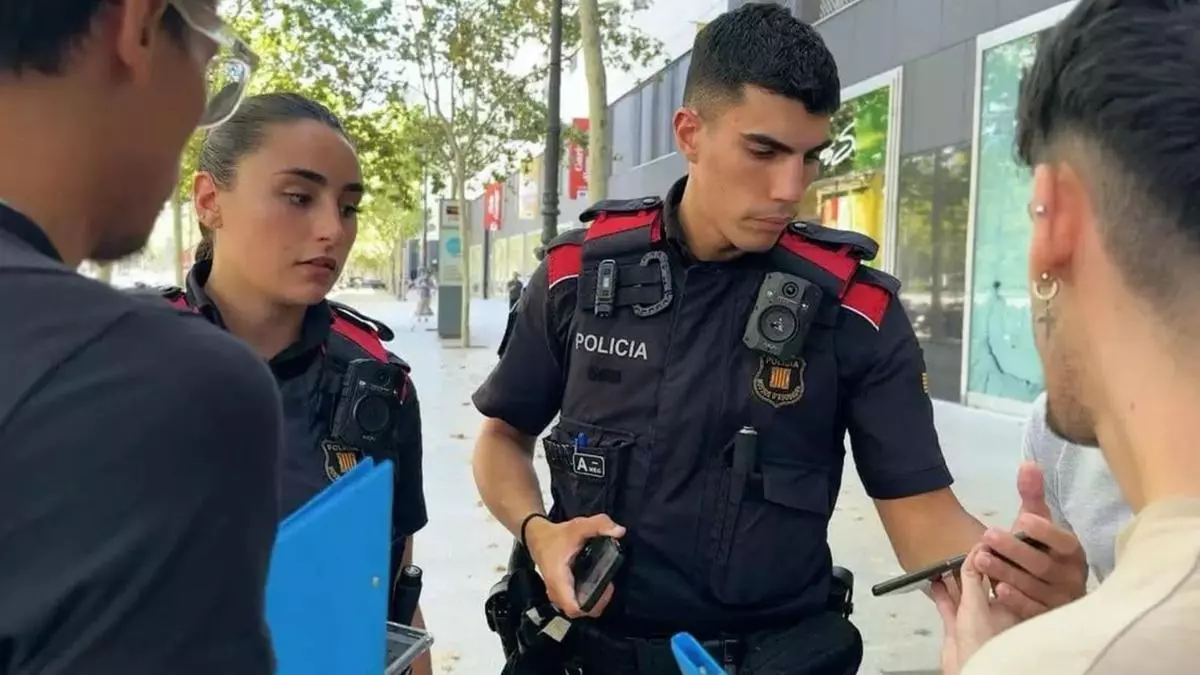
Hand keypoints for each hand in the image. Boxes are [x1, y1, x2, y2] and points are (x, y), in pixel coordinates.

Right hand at [523, 514, 625, 618]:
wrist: (537, 537)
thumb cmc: (558, 535)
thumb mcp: (579, 526)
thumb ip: (599, 525)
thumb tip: (620, 531)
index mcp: (558, 579)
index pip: (573, 608)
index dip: (593, 604)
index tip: (606, 587)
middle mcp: (555, 591)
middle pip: (576, 612)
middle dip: (595, 604)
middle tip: (607, 587)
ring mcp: (556, 594)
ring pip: (575, 609)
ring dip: (591, 602)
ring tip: (604, 585)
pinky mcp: (559, 592)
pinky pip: (573, 603)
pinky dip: (586, 598)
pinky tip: (596, 584)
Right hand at [932, 545, 1020, 674]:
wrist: (965, 668)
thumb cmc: (983, 644)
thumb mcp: (977, 604)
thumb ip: (973, 579)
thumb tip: (976, 552)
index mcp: (1011, 607)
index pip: (1004, 576)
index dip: (995, 558)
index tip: (986, 542)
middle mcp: (996, 613)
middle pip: (984, 583)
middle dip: (974, 567)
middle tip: (965, 546)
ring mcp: (976, 620)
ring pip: (965, 593)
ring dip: (954, 578)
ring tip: (946, 560)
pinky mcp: (958, 628)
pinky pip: (949, 605)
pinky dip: (941, 593)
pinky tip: (934, 581)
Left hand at [976, 462, 1086, 619]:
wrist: (1048, 588)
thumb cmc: (1042, 550)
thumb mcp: (1036, 522)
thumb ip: (1032, 496)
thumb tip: (1028, 463)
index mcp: (1072, 551)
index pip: (1063, 540)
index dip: (1045, 531)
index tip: (1023, 519)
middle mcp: (1071, 575)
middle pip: (1042, 564)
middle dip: (1015, 550)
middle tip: (989, 536)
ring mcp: (1060, 598)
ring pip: (1033, 587)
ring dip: (1006, 573)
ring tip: (981, 559)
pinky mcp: (1047, 616)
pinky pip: (1032, 610)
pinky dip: (1016, 601)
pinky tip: (997, 591)